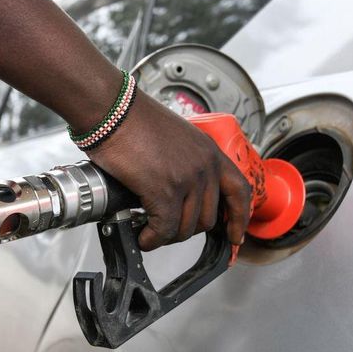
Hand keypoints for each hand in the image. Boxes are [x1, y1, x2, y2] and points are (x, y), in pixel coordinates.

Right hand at [87, 91, 250, 250]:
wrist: (113, 112)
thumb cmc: (133, 120)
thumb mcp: (176, 137)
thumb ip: (186, 162)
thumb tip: (180, 191)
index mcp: (210, 151)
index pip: (239, 191)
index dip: (239, 219)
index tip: (235, 235)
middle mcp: (204, 166)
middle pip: (209, 218)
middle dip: (187, 230)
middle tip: (168, 229)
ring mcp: (186, 179)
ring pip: (186, 228)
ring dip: (167, 236)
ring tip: (151, 231)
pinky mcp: (164, 191)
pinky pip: (164, 229)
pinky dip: (152, 239)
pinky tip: (143, 236)